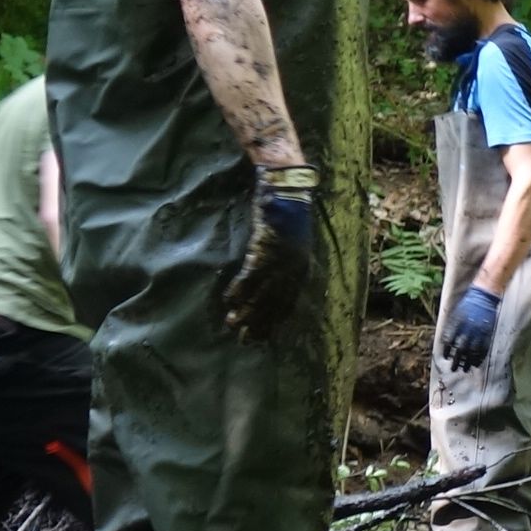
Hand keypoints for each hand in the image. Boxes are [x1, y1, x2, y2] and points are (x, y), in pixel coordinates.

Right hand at [220, 165, 320, 340]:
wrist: (288, 189)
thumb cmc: (288, 213)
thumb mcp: (292, 242)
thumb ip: (285, 261)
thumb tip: (272, 279)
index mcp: (302, 268)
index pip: (289, 302)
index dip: (276, 320)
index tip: (266, 336)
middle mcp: (293, 269)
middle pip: (275, 303)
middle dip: (260, 323)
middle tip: (246, 341)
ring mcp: (279, 260)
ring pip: (261, 294)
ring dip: (246, 312)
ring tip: (233, 326)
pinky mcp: (264, 249)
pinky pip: (250, 275)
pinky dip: (239, 290)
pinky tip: (229, 302)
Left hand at [439, 285, 503, 370]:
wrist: (485, 296)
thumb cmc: (468, 303)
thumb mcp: (456, 313)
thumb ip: (452, 326)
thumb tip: (445, 340)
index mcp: (457, 324)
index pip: (449, 341)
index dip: (447, 350)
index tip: (445, 357)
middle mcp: (468, 329)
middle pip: (460, 349)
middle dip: (456, 361)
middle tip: (454, 369)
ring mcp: (479, 332)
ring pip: (472, 352)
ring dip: (468, 362)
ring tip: (465, 369)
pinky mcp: (487, 333)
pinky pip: (483, 349)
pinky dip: (479, 358)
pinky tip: (476, 364)